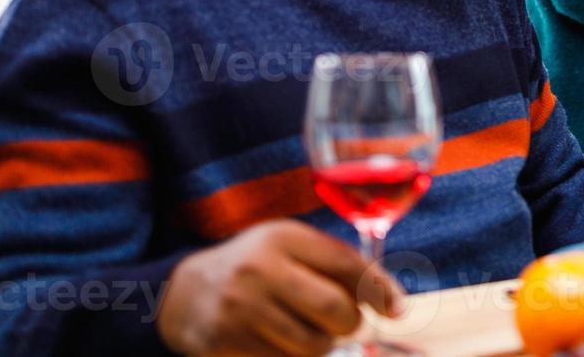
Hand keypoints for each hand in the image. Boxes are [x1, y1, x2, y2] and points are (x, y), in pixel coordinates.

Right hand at [157, 219, 404, 355]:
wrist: (185, 292)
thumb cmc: (257, 266)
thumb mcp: (291, 247)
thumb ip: (336, 264)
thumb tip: (391, 300)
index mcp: (283, 238)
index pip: (347, 265)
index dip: (380, 290)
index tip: (398, 309)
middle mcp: (260, 270)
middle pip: (334, 310)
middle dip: (350, 323)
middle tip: (345, 324)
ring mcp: (240, 310)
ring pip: (313, 345)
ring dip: (323, 344)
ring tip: (310, 331)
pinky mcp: (224, 345)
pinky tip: (282, 343)